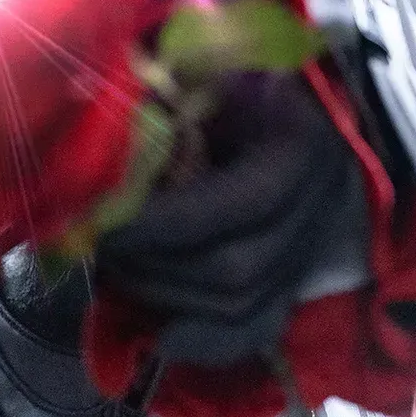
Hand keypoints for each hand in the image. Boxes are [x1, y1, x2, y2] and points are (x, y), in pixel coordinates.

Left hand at [92, 67, 366, 368]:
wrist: (301, 101)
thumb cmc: (248, 77)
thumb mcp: (217, 73)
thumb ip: (175, 100)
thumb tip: (112, 139)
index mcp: (299, 150)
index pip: (233, 205)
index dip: (162, 225)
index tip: (104, 223)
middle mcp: (315, 210)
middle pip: (236, 270)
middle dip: (156, 269)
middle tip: (100, 250)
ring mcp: (309, 249)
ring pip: (243, 307)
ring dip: (168, 299)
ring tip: (119, 273)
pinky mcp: (296, 276)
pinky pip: (258, 328)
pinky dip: (207, 343)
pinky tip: (161, 335)